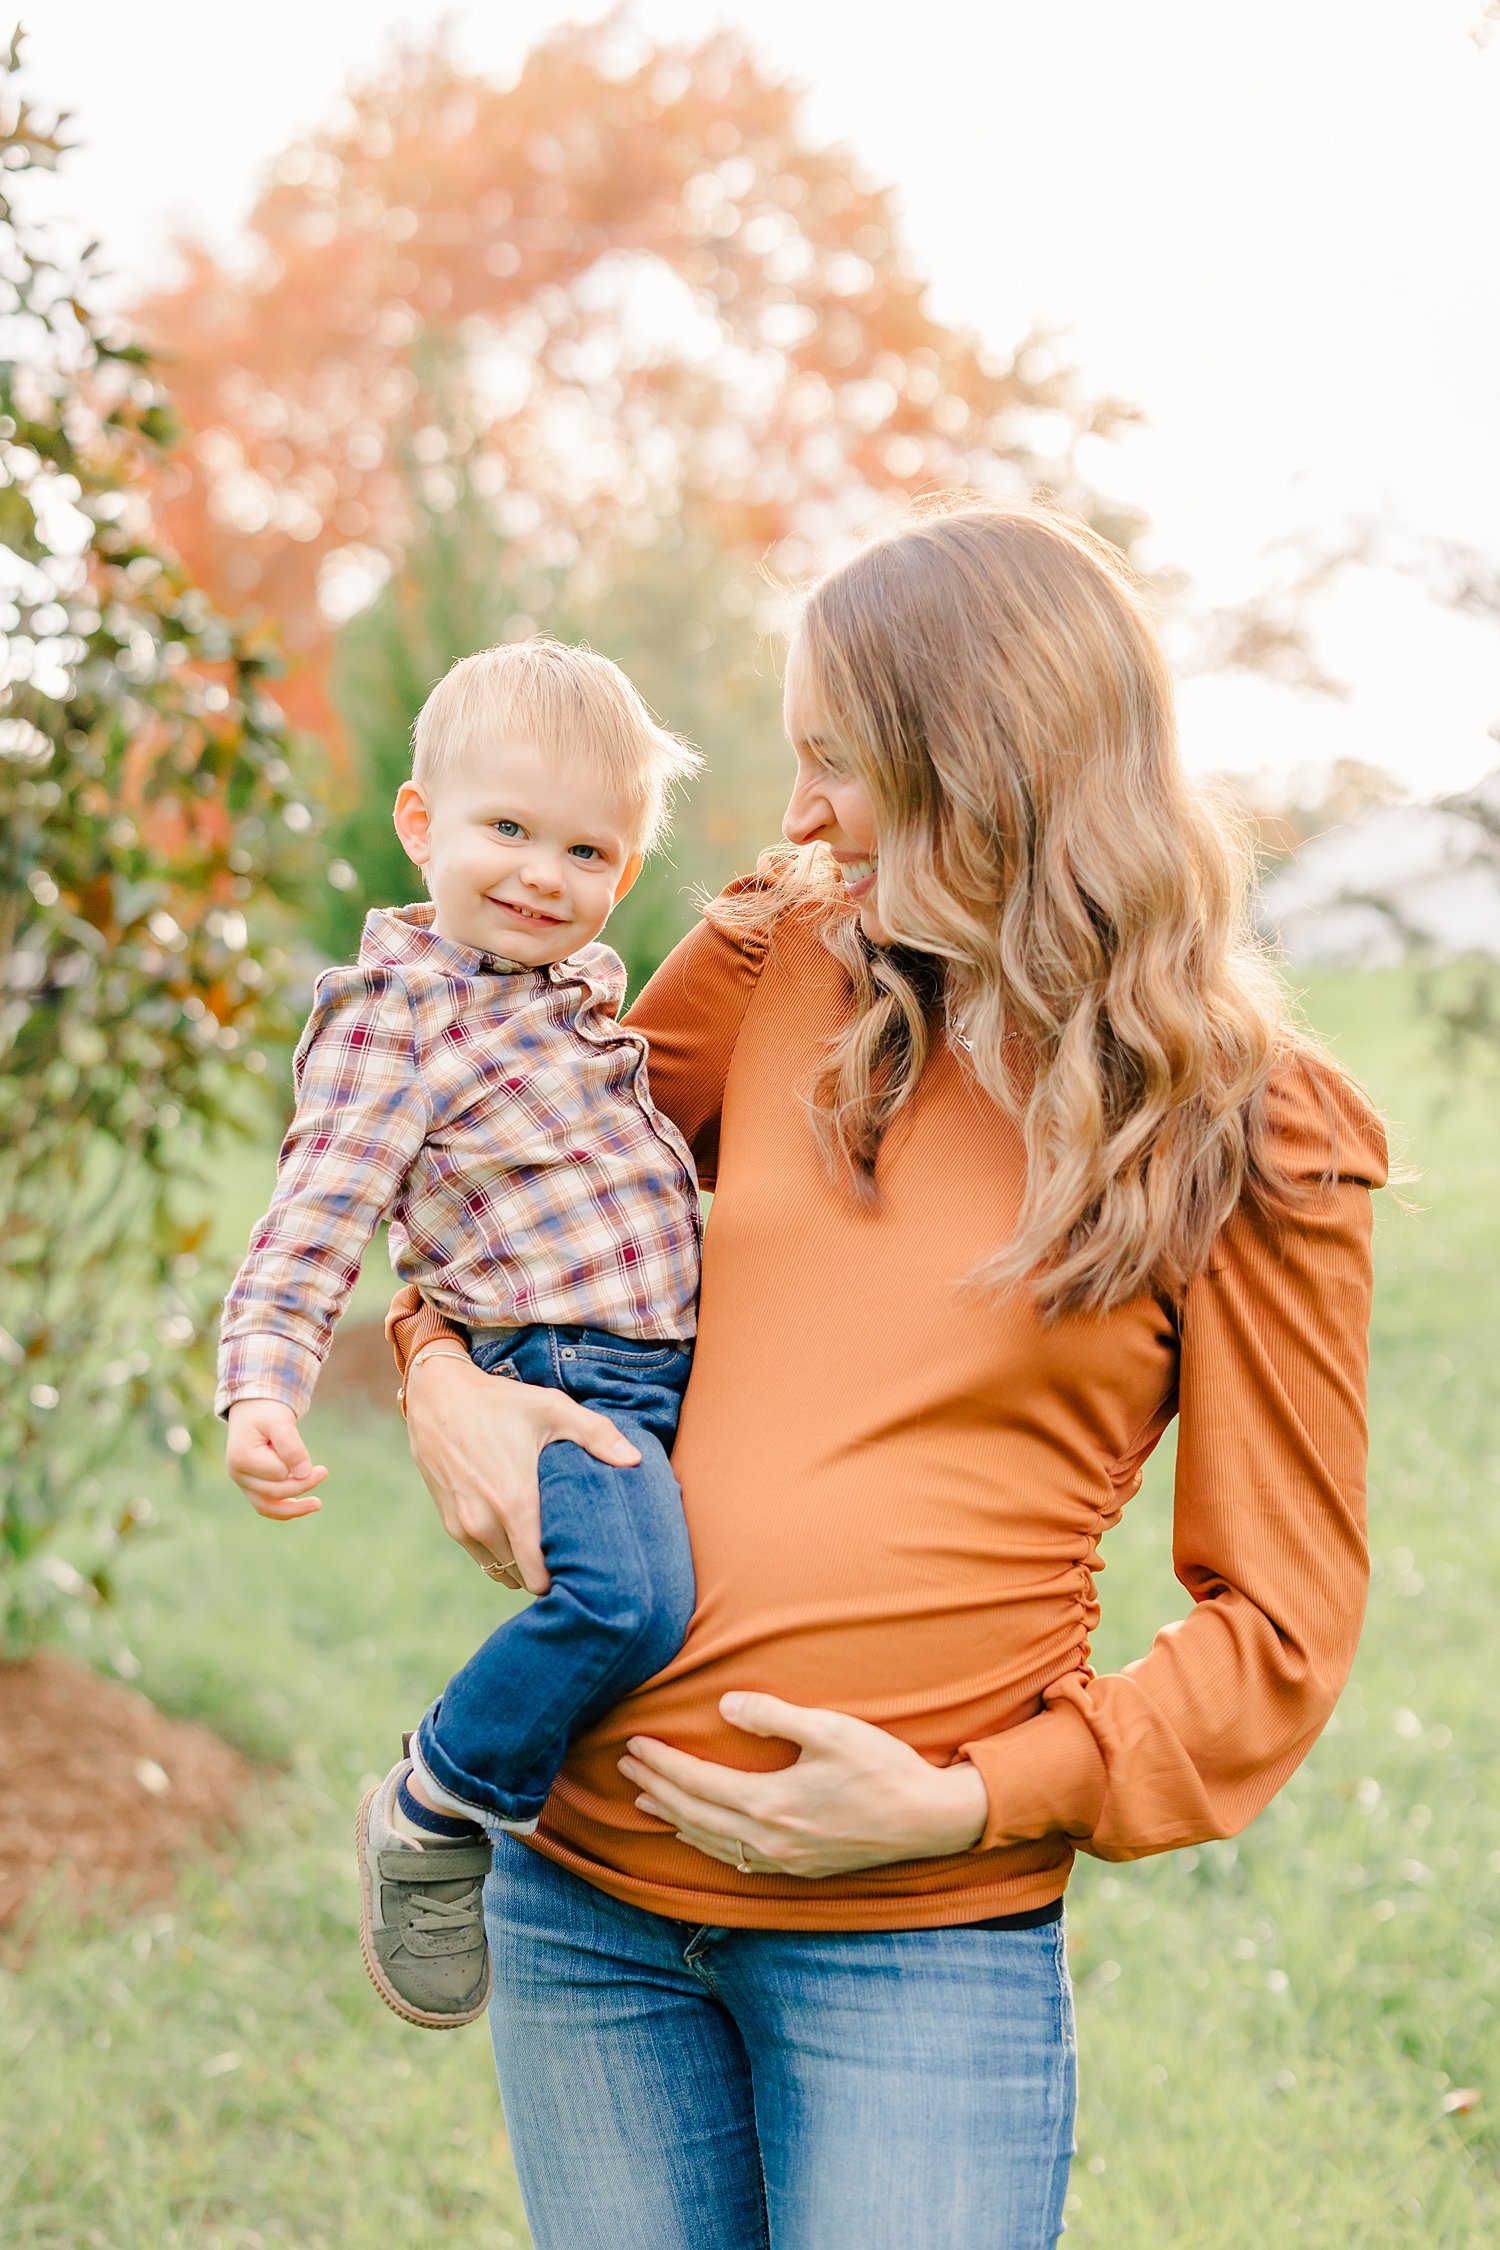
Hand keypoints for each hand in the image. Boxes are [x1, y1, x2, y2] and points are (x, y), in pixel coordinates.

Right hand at [225, 1399, 326, 1518]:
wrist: (253, 1411)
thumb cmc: (267, 1413)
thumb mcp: (280, 1421)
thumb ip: (291, 1445)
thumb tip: (304, 1473)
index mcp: (241, 1457)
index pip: (278, 1473)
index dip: (296, 1463)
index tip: (304, 1449)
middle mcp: (237, 1474)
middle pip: (274, 1492)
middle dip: (303, 1484)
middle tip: (324, 1471)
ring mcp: (242, 1482)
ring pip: (267, 1507)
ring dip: (294, 1509)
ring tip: (318, 1504)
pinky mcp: (250, 1486)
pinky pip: (266, 1506)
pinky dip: (285, 1509)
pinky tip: (303, 1506)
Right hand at [402, 1347, 640, 1592]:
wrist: (438, 1396)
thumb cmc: (500, 1402)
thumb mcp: (552, 1409)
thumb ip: (597, 1435)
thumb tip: (636, 1460)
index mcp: (514, 1503)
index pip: (539, 1574)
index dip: (562, 1578)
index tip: (583, 1569)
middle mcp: (485, 1523)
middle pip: (523, 1578)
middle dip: (547, 1574)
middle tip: (573, 1559)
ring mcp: (464, 1526)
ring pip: (501, 1571)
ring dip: (523, 1567)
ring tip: (549, 1550)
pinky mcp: (450, 1523)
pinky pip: (482, 1559)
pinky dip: (501, 1556)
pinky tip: (521, 1538)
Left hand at [619, 1693, 990, 1879]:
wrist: (928, 1820)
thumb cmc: (882, 1768)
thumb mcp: (829, 1729)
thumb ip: (774, 1716)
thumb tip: (725, 1706)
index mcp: (770, 1804)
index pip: (698, 1782)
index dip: (662, 1763)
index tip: (634, 1744)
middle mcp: (769, 1840)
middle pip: (694, 1815)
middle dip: (657, 1788)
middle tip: (625, 1767)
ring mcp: (784, 1860)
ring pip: (712, 1842)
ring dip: (675, 1819)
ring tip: (647, 1801)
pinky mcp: (799, 1868)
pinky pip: (736, 1860)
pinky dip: (707, 1844)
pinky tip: (700, 1835)